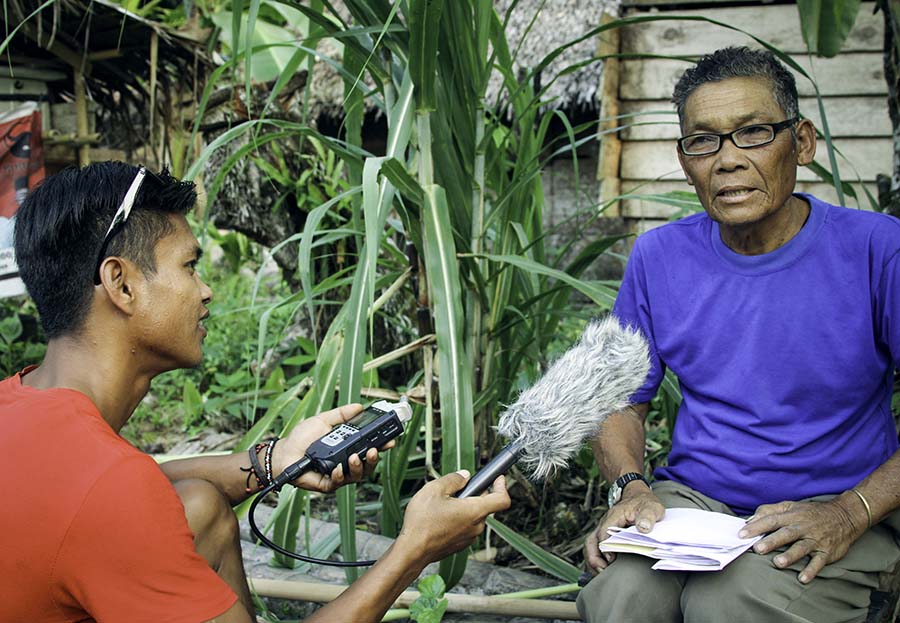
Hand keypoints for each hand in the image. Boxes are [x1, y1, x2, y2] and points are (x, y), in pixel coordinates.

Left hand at [273, 403, 395, 492]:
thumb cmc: (302, 439)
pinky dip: (339, 475)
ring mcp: (338, 474)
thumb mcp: (323, 421)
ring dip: (359, 467)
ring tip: (353, 457)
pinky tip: (337, 467)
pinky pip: (338, 482)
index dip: (382, 445)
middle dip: (374, 459)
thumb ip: (341, 414)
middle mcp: (346, 462)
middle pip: (368, 465)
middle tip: (373, 450)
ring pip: (357, 476)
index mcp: (348, 447)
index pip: (370, 447)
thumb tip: (359, 406)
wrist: (283, 452)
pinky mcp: (328, 484)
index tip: (390, 440)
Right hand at [398, 471, 510, 563]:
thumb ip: (453, 479)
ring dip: (464, 508)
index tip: (498, 478)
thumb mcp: (434, 489)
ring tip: (444, 505)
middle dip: (475, 495)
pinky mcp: (460, 545)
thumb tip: (464, 476)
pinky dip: (458, 520)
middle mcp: (476, 526)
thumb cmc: (422, 522)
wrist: (412, 551)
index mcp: (474, 511)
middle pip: (485, 506)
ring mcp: (468, 538)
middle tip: (458, 490)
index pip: (502, 499)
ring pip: (474, 517)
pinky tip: (440, 518)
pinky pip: (465, 528)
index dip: (502, 486)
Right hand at [583, 488, 663, 573]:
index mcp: (614, 516)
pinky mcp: (605, 537)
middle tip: (603, 571)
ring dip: (593, 561)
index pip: (604, 532)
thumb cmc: (645, 504)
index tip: (612, 560)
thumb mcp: (652, 507)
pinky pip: (594, 549)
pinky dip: (596, 561)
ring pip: (590, 547)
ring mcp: (603, 530)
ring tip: (601, 575)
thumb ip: (648, 516)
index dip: (606, 547)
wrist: (638, 497)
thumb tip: (643, 528)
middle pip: (591, 541)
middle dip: (594, 558)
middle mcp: (604, 523)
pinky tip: (602, 572)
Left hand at [738, 498, 866, 583]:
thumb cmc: (810, 513)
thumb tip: (750, 519)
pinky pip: (819, 562)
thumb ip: (769, 511)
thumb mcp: (790, 506)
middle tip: (757, 549)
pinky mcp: (826, 551)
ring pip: (802, 548)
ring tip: (778, 563)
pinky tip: (802, 578)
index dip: (757, 526)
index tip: (742, 534)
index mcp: (792, 516)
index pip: (772, 520)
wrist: (844, 516)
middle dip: (771, 541)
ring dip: (790, 556)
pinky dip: (811, 570)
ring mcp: (815, 540)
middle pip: (785, 534)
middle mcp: (803, 527)